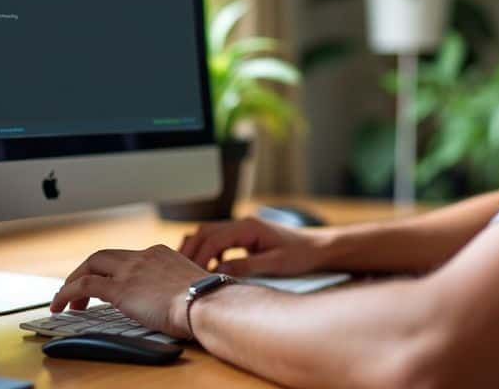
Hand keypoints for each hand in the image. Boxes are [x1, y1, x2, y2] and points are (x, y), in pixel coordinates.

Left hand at [50, 245, 208, 338]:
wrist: (205, 302)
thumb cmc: (206, 300)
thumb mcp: (190, 284)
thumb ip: (176, 285)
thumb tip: (173, 300)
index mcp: (160, 253)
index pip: (127, 257)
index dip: (111, 271)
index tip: (107, 284)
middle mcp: (143, 256)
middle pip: (103, 256)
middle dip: (85, 271)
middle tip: (78, 292)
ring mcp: (130, 270)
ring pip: (89, 266)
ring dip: (72, 283)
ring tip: (65, 302)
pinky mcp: (120, 288)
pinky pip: (83, 285)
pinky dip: (67, 293)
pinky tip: (60, 305)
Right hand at [178, 216, 324, 276]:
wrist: (319, 248)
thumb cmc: (301, 255)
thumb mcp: (275, 264)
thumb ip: (246, 266)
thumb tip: (218, 271)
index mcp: (248, 227)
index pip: (214, 239)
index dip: (199, 257)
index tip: (191, 275)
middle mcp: (242, 224)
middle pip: (204, 232)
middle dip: (190, 250)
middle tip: (179, 272)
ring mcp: (242, 228)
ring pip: (208, 233)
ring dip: (196, 249)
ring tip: (186, 269)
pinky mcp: (245, 236)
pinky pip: (218, 239)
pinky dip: (207, 250)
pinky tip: (207, 267)